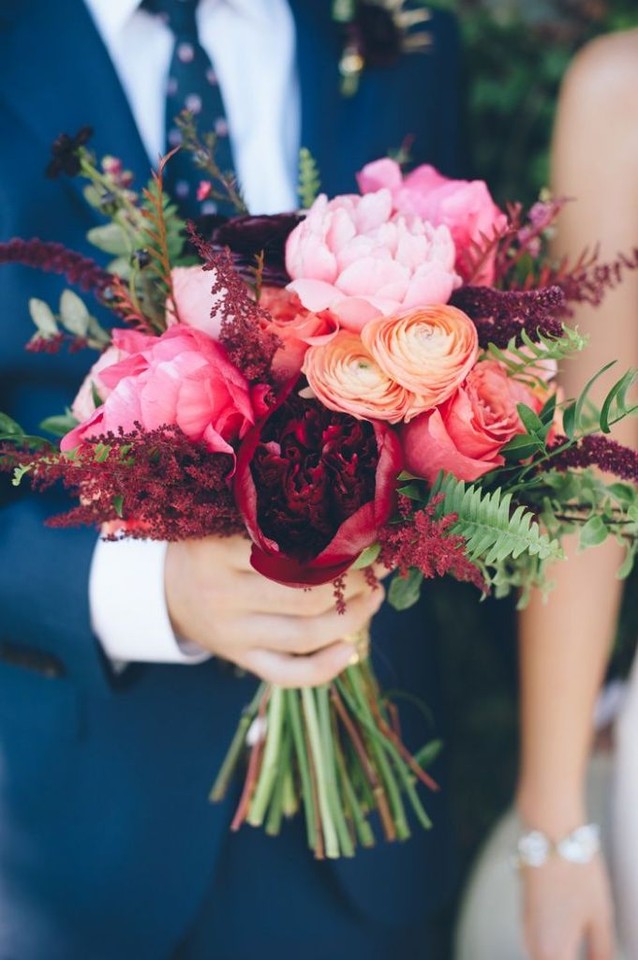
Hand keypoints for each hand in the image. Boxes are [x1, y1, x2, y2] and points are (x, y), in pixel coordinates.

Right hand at [164, 534, 383, 686]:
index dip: (339, 549)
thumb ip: (269, 519)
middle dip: (354, 584)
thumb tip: (345, 519)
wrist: (166, 588)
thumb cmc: (210, 545)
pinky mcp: (239, 659)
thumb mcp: (224, 520)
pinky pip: (286, 673)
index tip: (367, 537)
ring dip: (351, 619)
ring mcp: (231, 634)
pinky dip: (324, 668)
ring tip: (375, 597)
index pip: (290, 553)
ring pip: (304, 636)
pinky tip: (351, 650)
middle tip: (378, 569)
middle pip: (305, 597)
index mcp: (217, 551)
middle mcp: (222, 596)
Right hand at [521, 855, 614, 959]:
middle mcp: (533, 946)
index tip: (595, 958)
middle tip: (593, 953)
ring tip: (586, 949)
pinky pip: (539, 947)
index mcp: (553, 953)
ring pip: (544, 959)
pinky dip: (555, 950)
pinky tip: (572, 939)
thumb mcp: (600, 918)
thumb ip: (602, 953)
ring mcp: (526, 931)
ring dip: (563, 956)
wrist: (549, 839)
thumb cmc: (577, 875)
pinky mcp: (524, 917)